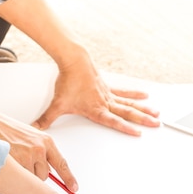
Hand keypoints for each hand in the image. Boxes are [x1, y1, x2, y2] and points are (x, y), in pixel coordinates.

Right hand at [0, 91, 77, 189]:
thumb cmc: (3, 128)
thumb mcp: (27, 136)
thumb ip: (37, 150)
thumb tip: (43, 165)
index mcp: (46, 141)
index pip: (62, 164)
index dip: (69, 178)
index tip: (74, 188)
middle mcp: (41, 148)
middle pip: (45, 175)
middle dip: (34, 173)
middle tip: (21, 162)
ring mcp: (29, 156)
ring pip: (32, 178)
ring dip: (24, 174)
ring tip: (12, 159)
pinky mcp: (18, 162)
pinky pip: (21, 178)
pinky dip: (15, 174)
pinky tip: (7, 162)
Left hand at [32, 57, 160, 135]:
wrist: (73, 61)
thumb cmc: (68, 82)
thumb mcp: (56, 105)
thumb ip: (46, 119)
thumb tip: (35, 129)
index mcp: (95, 109)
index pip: (113, 121)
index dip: (125, 127)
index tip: (138, 132)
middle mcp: (105, 102)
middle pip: (127, 112)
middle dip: (142, 120)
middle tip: (156, 125)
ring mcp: (108, 94)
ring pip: (130, 104)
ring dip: (144, 109)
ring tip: (157, 114)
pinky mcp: (108, 88)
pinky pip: (124, 93)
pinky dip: (135, 95)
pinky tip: (145, 96)